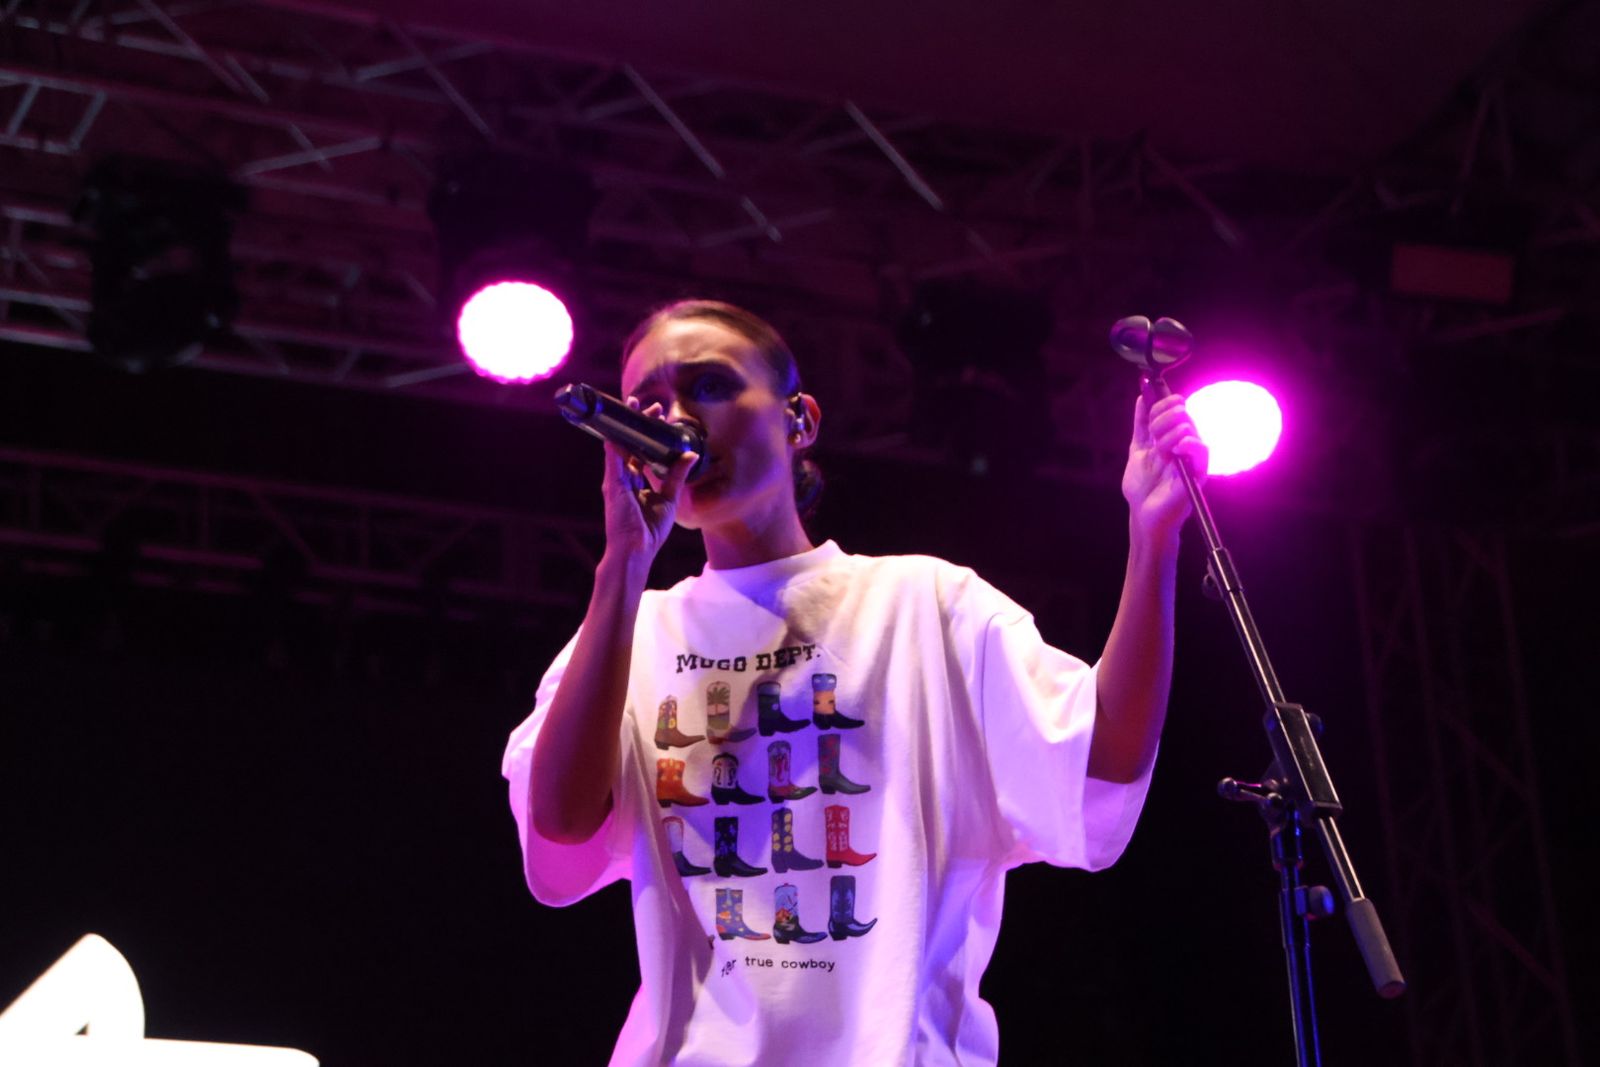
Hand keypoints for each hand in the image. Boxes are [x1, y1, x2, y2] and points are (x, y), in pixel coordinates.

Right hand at [598, 400, 697, 572]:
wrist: (636, 551)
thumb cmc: (648, 531)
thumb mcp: (669, 499)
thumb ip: (676, 476)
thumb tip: (690, 456)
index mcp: (635, 480)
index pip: (640, 450)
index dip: (648, 432)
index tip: (658, 415)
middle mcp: (623, 478)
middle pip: (630, 444)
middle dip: (637, 423)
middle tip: (647, 405)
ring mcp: (616, 481)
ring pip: (620, 447)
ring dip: (626, 427)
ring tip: (633, 408)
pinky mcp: (613, 488)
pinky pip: (612, 462)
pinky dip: (613, 447)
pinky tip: (615, 431)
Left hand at [1121, 393, 1207, 548]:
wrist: (1143, 512)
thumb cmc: (1142, 486)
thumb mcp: (1137, 450)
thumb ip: (1141, 425)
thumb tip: (1142, 397)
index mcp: (1171, 437)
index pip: (1173, 409)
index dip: (1162, 403)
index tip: (1151, 401)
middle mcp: (1184, 444)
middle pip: (1182, 415)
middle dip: (1164, 417)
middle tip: (1154, 433)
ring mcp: (1192, 457)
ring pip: (1190, 429)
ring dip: (1172, 432)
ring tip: (1162, 449)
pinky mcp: (1198, 472)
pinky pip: (1202, 451)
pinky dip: (1190, 444)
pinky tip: (1178, 447)